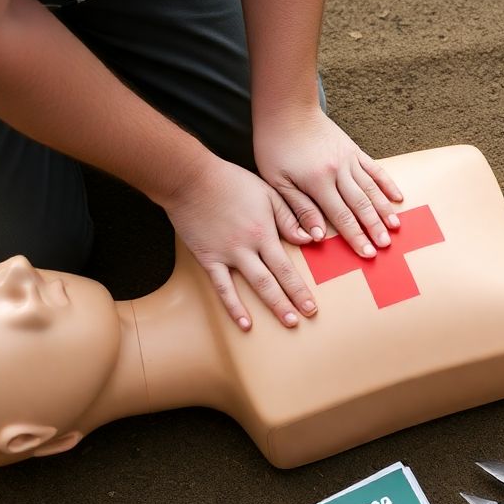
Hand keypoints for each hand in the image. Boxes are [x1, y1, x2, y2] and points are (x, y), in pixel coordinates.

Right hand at [158, 157, 316, 330]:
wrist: (191, 179)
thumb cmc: (231, 182)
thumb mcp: (268, 193)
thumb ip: (289, 217)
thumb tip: (309, 239)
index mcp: (264, 232)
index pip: (287, 266)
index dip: (300, 288)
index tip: (311, 305)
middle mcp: (248, 247)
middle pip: (274, 280)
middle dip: (291, 301)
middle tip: (305, 318)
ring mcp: (227, 255)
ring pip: (254, 285)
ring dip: (272, 305)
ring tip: (287, 323)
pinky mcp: (207, 258)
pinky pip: (222, 287)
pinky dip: (233, 306)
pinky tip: (244, 323)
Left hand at [254, 108, 403, 257]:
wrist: (287, 109)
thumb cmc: (275, 146)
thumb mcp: (277, 181)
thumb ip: (299, 208)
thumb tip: (317, 236)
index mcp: (318, 182)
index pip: (341, 216)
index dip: (356, 237)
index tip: (368, 253)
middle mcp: (338, 171)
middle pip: (361, 205)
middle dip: (375, 228)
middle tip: (386, 246)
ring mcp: (348, 159)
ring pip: (371, 189)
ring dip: (385, 210)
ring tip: (396, 227)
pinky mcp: (353, 149)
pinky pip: (374, 169)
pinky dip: (387, 184)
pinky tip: (398, 197)